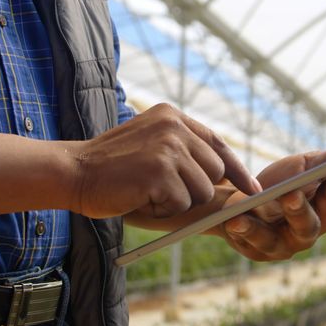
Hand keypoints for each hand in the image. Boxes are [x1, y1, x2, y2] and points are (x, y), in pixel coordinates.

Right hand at [69, 104, 261, 218]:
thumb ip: (182, 149)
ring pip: (200, 191)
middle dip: (193, 189)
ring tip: (145, 190)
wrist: (73, 171)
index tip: (253, 189)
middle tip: (158, 188)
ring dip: (176, 201)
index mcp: (172, 116)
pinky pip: (180, 204)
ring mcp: (168, 149)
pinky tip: (138, 196)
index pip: (218, 144)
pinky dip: (161, 209)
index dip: (238, 169)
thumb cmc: (110, 166)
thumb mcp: (150, 144)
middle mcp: (174, 127)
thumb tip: (226, 176)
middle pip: (214, 172)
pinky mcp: (160, 173)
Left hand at [208, 146, 325, 260]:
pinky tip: (232, 220)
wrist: (242, 198)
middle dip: (299, 210)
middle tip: (291, 194)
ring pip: (271, 240)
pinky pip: (246, 242)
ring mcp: (280, 246)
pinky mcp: (256, 252)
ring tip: (245, 213)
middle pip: (307, 225)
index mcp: (324, 210)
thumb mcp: (302, 166)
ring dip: (258, 228)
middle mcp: (306, 233)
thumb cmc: (280, 182)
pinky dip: (240, 230)